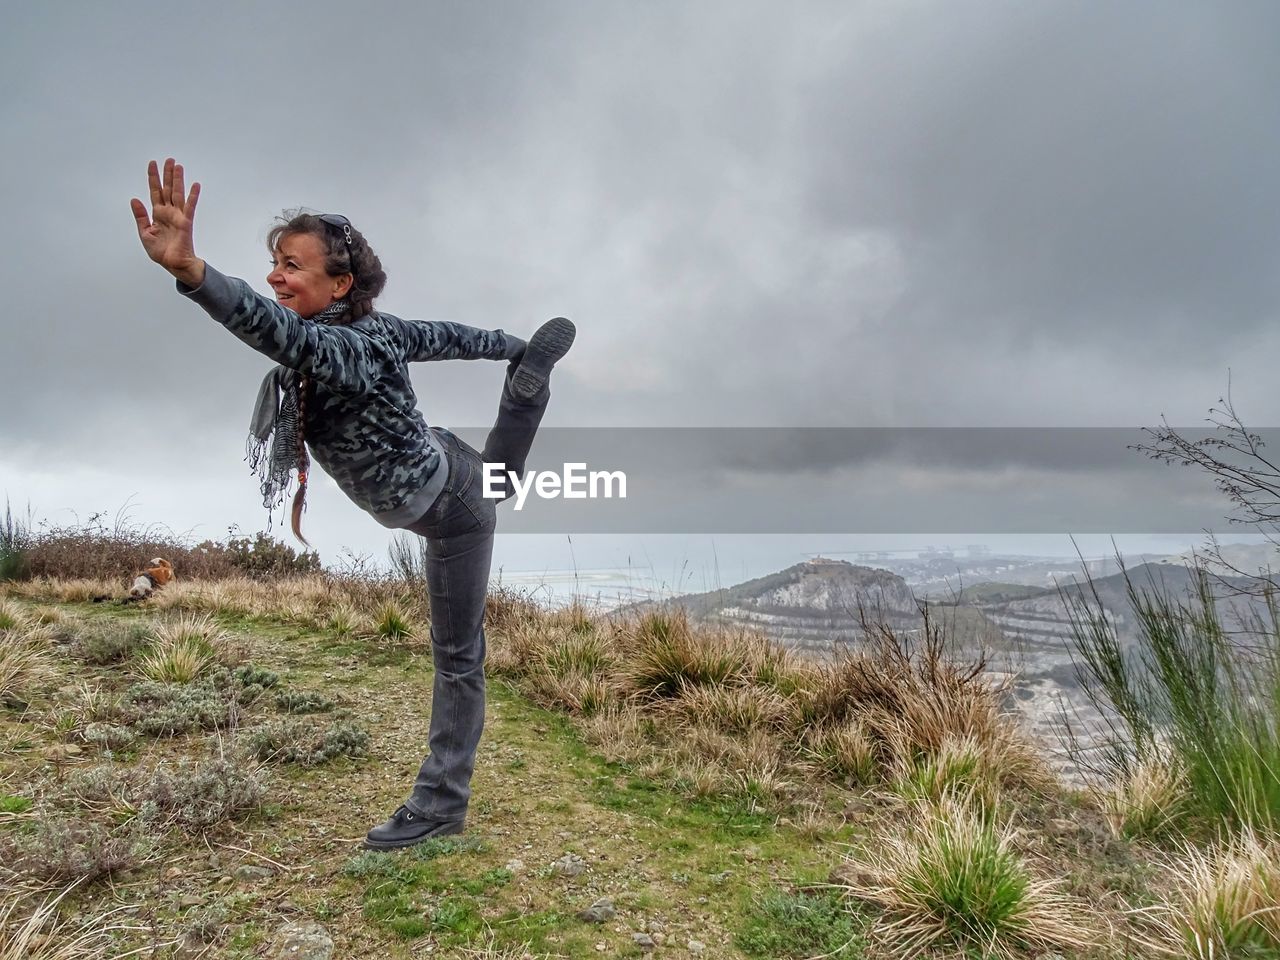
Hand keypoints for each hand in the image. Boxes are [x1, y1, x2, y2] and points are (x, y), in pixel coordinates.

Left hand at [130, 158, 204, 285]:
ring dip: (178, 180)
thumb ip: (140, 216)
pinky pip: (189, 207)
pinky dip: (193, 196)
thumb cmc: (161, 252)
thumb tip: (134, 199)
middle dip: (167, 174)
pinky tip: (195, 185)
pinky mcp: (186, 223)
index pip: (155, 191)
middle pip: (168, 189)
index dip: (153, 178)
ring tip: (178, 166)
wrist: (172, 264)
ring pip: (178, 194)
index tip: (152, 164)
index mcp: (158, 214)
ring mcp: (178, 216)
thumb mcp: (145, 233)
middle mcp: (168, 212)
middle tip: (169, 160)